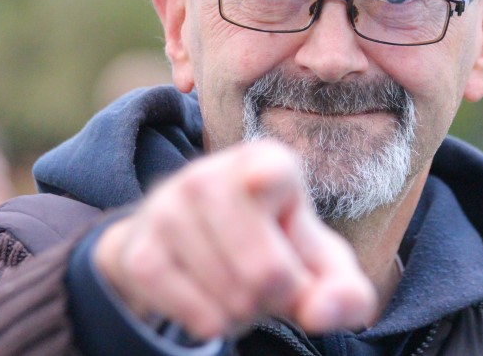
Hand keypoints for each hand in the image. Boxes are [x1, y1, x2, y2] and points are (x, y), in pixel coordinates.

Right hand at [94, 140, 376, 339]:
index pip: (273, 176)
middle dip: (276, 297)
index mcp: (266, 160)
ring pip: (230, 297)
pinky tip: (209, 305)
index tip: (271, 203)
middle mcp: (210, 174)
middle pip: (266, 271)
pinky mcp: (138, 249)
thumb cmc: (273, 248)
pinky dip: (208, 322)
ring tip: (238, 288)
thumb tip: (321, 314)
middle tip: (267, 283)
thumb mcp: (320, 265)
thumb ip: (345, 291)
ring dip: (242, 312)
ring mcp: (166, 209)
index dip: (281, 215)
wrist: (189, 251)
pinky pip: (189, 311)